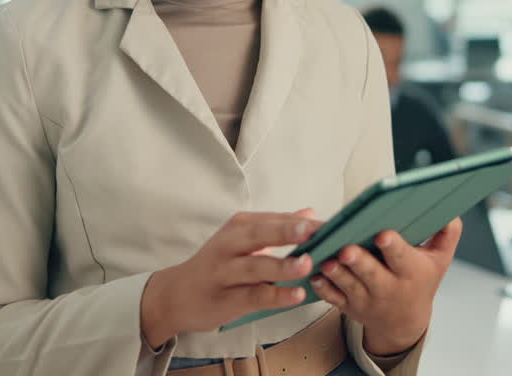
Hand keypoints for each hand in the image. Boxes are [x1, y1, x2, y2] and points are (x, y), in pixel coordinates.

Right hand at [140, 209, 322, 346]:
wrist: (176, 295)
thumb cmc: (218, 265)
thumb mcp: (244, 240)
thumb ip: (278, 227)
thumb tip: (311, 213)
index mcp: (239, 227)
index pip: (275, 219)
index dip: (304, 222)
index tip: (335, 223)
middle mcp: (230, 245)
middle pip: (260, 235)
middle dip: (286, 231)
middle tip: (314, 230)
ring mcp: (226, 272)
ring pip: (256, 267)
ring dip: (282, 266)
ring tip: (307, 265)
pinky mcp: (226, 299)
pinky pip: (254, 296)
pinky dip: (276, 295)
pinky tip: (296, 295)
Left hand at [310, 217, 461, 355]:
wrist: (405, 321)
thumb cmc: (421, 281)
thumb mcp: (440, 259)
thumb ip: (447, 233)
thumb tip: (449, 210)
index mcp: (411, 272)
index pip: (402, 258)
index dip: (393, 247)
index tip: (383, 234)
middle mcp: (388, 288)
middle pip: (371, 274)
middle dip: (359, 261)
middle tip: (347, 249)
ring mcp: (366, 299)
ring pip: (348, 285)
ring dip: (336, 273)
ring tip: (325, 259)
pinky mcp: (348, 305)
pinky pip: (332, 298)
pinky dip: (322, 287)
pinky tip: (314, 274)